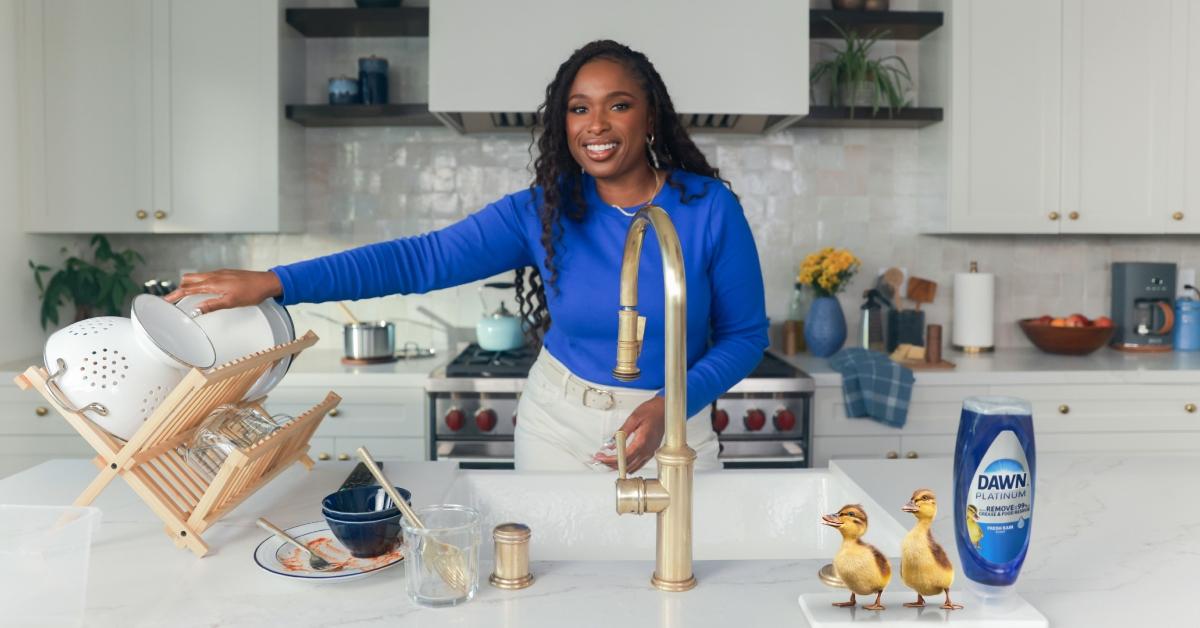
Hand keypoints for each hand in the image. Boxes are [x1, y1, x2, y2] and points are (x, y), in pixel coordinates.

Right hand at [163, 269, 282, 314]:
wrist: (266, 282)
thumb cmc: (251, 292)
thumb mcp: (231, 302)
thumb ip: (212, 305)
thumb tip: (195, 309)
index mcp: (213, 283)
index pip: (188, 288)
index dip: (175, 295)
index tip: (166, 301)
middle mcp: (214, 275)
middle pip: (189, 279)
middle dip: (179, 288)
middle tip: (172, 298)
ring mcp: (220, 273)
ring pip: (198, 277)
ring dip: (188, 284)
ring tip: (184, 294)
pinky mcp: (225, 274)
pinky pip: (207, 276)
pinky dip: (199, 282)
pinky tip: (203, 289)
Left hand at [594, 396, 665, 472]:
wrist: (665, 409)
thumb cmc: (652, 411)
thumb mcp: (633, 418)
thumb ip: (621, 432)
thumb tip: (611, 444)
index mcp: (642, 441)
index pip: (623, 457)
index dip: (610, 460)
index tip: (601, 457)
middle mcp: (647, 449)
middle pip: (627, 465)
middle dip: (611, 464)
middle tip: (601, 459)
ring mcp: (650, 452)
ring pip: (632, 467)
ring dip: (619, 466)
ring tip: (608, 460)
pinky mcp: (651, 452)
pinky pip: (638, 464)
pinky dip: (628, 465)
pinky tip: (621, 461)